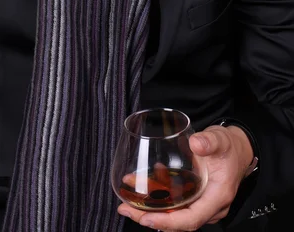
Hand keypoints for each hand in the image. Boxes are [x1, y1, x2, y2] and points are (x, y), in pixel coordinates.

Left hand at [117, 125, 252, 230]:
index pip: (190, 219)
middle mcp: (208, 206)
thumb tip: (196, 143)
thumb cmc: (229, 147)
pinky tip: (142, 183)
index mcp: (216, 197)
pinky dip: (157, 196)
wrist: (237, 149)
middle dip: (150, 217)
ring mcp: (200, 203)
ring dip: (150, 207)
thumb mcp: (221, 140)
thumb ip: (209, 141)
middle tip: (125, 209)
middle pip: (178, 221)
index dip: (168, 222)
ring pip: (173, 212)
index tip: (146, 219)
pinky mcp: (193, 197)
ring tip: (127, 199)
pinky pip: (174, 202)